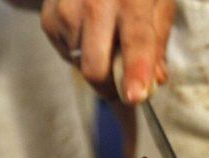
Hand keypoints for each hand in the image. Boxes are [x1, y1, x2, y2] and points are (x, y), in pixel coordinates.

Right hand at [41, 0, 175, 102]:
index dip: (135, 71)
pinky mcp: (49, 19)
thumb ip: (158, 41)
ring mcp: (66, 10)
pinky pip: (68, 55)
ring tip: (108, 41)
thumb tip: (155, 81)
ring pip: (80, 66)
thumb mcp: (158, 2)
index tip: (135, 96)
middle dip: (111, 89)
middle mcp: (94, 2)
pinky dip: (81, 54)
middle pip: (95, 67)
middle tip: (125, 88)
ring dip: (98, 67)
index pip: (135, 40)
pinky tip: (90, 32)